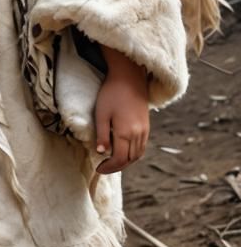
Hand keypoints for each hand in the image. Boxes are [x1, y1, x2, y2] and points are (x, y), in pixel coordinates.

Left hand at [94, 49, 149, 174]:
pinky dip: (133, 153)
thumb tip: (100, 153)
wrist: (130, 78)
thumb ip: (101, 134)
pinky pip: (142, 147)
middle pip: (130, 160)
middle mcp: (138, 134)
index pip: (119, 159)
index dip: (109, 167)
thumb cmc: (111, 93)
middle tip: (104, 167)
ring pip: (138, 155)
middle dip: (117, 166)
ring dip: (126, 161)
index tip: (98, 168)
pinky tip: (123, 150)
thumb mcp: (101, 113)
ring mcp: (144, 131)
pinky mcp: (147, 126)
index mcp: (125, 132)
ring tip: (112, 161)